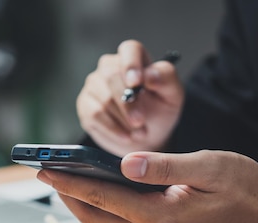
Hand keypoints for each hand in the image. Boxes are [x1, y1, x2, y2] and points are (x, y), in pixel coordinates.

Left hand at [37, 150, 257, 222]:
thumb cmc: (245, 189)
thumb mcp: (208, 166)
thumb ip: (164, 166)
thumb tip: (125, 163)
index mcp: (160, 217)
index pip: (102, 196)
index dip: (69, 181)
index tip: (44, 169)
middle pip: (95, 217)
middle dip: (67, 195)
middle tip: (46, 172)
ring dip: (84, 202)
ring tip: (66, 178)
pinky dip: (105, 208)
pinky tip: (101, 190)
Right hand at [76, 40, 184, 156]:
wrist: (147, 137)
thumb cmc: (160, 111)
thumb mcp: (172, 95)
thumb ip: (165, 79)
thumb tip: (149, 74)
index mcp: (134, 58)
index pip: (129, 49)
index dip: (131, 65)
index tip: (136, 83)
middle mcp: (110, 67)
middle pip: (112, 76)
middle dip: (128, 103)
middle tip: (140, 121)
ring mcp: (94, 85)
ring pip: (104, 100)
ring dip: (123, 120)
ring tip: (139, 132)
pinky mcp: (85, 105)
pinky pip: (95, 115)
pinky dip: (113, 129)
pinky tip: (126, 136)